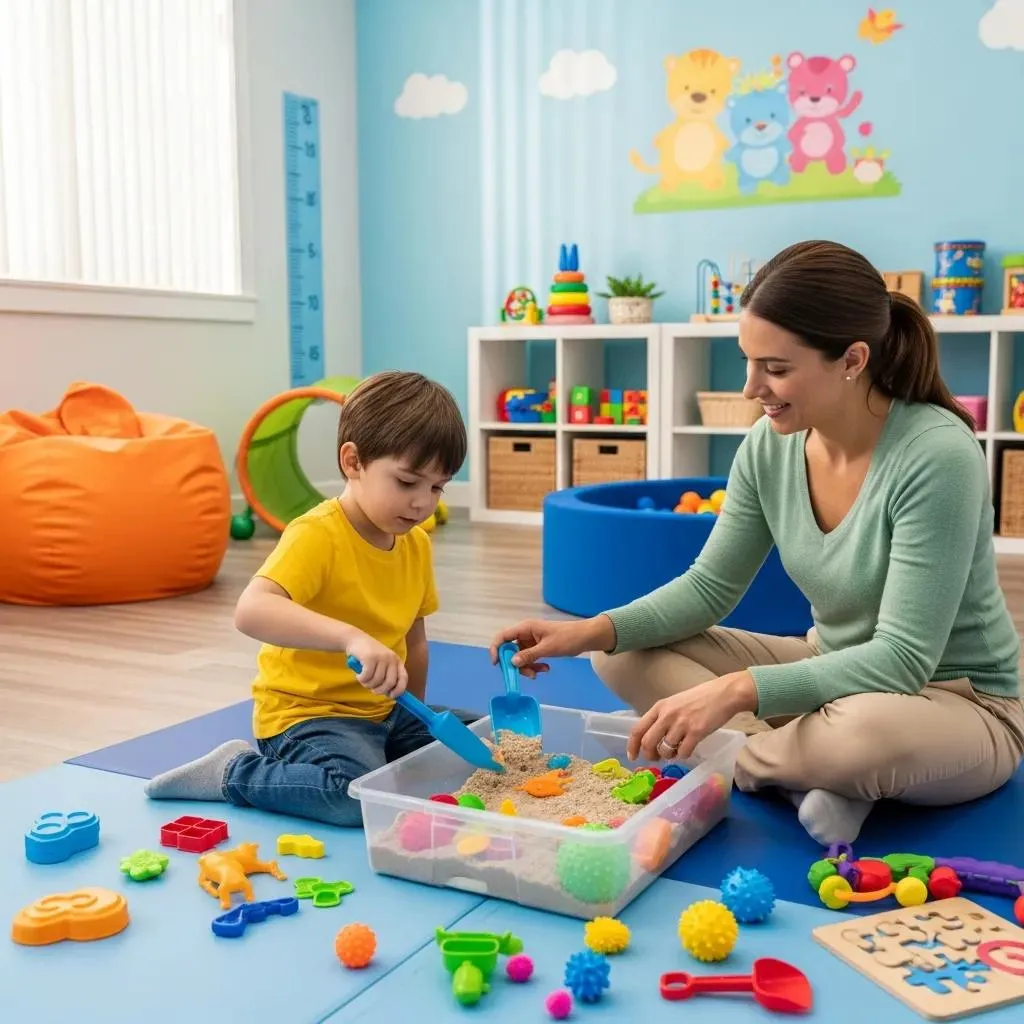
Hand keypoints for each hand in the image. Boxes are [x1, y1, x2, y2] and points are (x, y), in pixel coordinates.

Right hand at [346, 633, 407, 697]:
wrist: (355, 639)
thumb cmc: (369, 655)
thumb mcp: (382, 664)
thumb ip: (387, 676)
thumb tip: (390, 693)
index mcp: (397, 661)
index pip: (403, 678)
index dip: (399, 690)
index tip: (391, 696)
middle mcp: (391, 658)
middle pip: (389, 683)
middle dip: (380, 690)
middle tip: (372, 689)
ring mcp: (381, 657)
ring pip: (376, 681)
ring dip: (368, 684)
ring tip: (363, 679)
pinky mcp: (370, 657)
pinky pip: (367, 677)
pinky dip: (361, 679)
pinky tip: (359, 675)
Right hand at [488, 615, 614, 678]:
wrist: (585, 637)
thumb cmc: (567, 638)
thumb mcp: (547, 648)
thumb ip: (529, 655)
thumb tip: (512, 663)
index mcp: (525, 628)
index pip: (503, 636)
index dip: (496, 649)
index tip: (497, 664)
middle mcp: (525, 634)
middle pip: (510, 650)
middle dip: (516, 664)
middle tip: (525, 674)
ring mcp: (531, 641)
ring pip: (520, 657)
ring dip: (527, 667)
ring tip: (539, 673)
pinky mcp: (538, 647)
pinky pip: (530, 658)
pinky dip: (534, 665)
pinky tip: (545, 669)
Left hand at [627, 671, 757, 761]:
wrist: (724, 694)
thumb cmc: (700, 698)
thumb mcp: (675, 703)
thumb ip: (663, 717)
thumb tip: (652, 738)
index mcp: (660, 706)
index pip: (638, 729)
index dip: (632, 745)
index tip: (632, 756)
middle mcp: (667, 715)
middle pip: (648, 743)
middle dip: (650, 755)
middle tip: (656, 758)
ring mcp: (681, 724)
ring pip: (665, 750)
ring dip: (669, 755)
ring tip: (676, 749)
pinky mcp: (696, 732)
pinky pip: (683, 753)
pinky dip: (683, 755)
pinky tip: (689, 748)